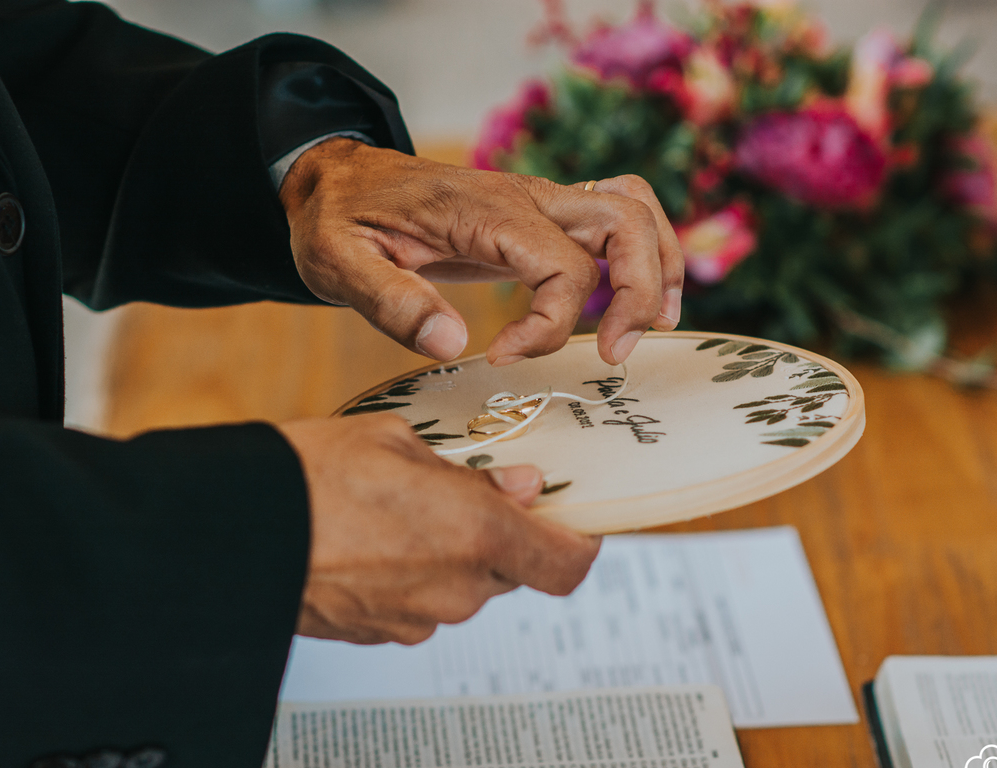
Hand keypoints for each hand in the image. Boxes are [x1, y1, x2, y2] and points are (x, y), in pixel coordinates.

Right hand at [277, 414, 600, 644]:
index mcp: (473, 532)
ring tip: (402, 509)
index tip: (573, 518)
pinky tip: (371, 537)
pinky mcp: (375, 634)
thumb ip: (471, 473)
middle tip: (467, 491)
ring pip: (461, 586)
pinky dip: (410, 574)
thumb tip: (521, 487)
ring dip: (449, 553)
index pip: (564, 565)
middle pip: (509, 571)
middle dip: (498, 535)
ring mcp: (414, 618)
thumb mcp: (397, 441)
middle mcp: (454, 587)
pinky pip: (417, 603)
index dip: (578, 542)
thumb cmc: (309, 473)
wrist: (226, 533)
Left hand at [279, 138, 683, 365]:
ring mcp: (538, 201)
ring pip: (632, 211)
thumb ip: (392, 302)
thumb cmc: (339, 220)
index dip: (550, 326)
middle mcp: (524, 197)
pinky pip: (614, 216)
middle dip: (639, 292)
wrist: (338, 179)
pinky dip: (643, 252)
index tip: (502, 359)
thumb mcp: (340, 264)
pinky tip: (638, 300)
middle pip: (625, 224)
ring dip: (658, 267)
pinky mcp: (539, 215)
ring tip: (649, 328)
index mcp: (484, 211)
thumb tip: (454, 347)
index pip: (563, 265)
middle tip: (613, 354)